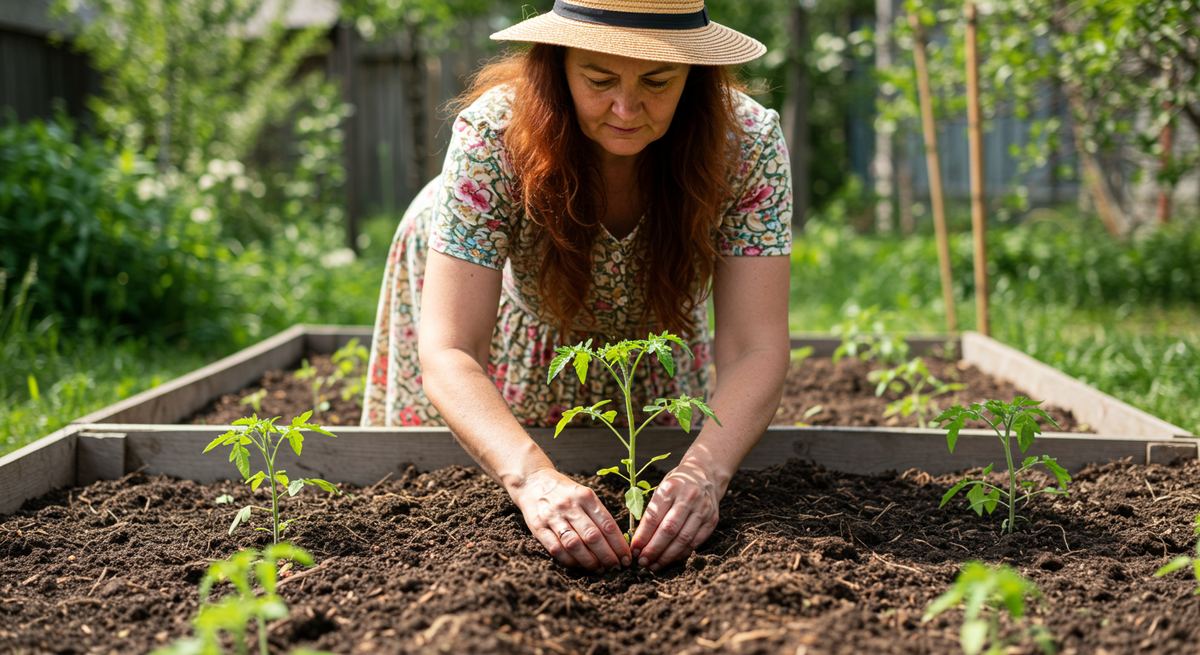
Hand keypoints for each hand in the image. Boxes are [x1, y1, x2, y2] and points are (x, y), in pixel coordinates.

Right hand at [509, 468, 631, 571]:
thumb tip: (616, 542)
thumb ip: (598, 514)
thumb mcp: (584, 494)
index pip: (607, 524)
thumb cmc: (565, 492)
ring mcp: (553, 517)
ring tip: (601, 570)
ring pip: (575, 545)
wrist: (532, 481)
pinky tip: (580, 566)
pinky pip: (556, 549)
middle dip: (608, 556)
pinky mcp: (538, 527)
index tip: (627, 557)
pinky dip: (570, 561)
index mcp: (585, 496)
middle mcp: (570, 506)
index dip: (619, 545)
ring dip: (590, 561)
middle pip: (593, 537)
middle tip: (617, 567)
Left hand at [629, 462, 720, 571]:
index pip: (654, 517)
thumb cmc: (676, 485)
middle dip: (654, 549)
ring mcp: (703, 509)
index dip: (643, 536)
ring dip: (667, 556)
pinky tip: (670, 559)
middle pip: (669, 529)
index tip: (634, 549)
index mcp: (670, 488)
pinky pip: (696, 542)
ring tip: (654, 565)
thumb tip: (638, 540)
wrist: (705, 475)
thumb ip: (651, 512)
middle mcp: (688, 497)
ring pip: (684, 538)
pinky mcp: (712, 520)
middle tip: (643, 561)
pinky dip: (681, 554)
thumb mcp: (661, 489)